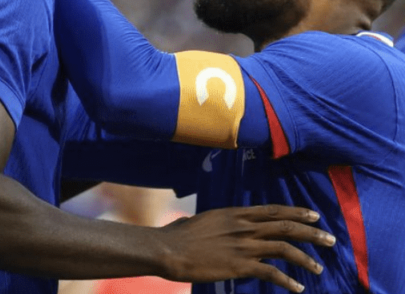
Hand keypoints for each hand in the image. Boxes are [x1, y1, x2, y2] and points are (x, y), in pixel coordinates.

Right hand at [157, 205, 334, 292]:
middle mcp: (243, 227)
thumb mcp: (195, 222)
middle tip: (329, 239)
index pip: (273, 211)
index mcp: (234, 214)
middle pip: (286, 226)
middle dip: (312, 233)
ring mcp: (244, 246)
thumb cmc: (176, 237)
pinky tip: (297, 288)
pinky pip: (273, 273)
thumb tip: (194, 222)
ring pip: (286, 248)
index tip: (314, 215)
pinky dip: (288, 281)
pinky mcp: (241, 265)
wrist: (168, 249)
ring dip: (306, 259)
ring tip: (319, 268)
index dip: (296, 212)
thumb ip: (205, 223)